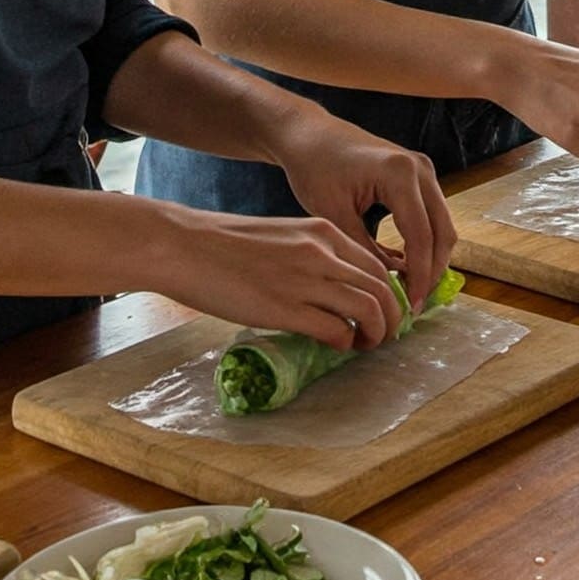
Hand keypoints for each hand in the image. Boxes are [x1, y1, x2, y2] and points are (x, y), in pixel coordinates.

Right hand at [157, 202, 408, 350]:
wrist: (186, 246)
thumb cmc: (225, 244)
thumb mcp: (283, 236)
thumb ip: (312, 256)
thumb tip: (331, 289)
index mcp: (323, 232)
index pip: (377, 265)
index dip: (389, 293)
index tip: (384, 311)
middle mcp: (322, 252)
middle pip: (383, 288)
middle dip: (392, 318)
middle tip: (385, 335)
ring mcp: (305, 280)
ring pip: (369, 309)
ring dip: (376, 334)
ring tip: (366, 346)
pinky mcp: (285, 309)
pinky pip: (336, 330)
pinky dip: (344, 343)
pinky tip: (335, 347)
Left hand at [267, 106, 455, 311]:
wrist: (311, 136)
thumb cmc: (315, 170)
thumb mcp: (334, 217)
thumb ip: (365, 251)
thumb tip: (389, 285)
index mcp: (400, 174)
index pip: (421, 236)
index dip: (419, 276)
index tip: (411, 308)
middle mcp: (421, 168)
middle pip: (442, 231)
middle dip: (432, 271)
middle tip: (414, 304)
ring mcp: (423, 169)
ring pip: (442, 224)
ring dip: (431, 258)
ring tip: (410, 290)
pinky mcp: (418, 174)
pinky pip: (432, 215)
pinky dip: (425, 242)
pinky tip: (406, 266)